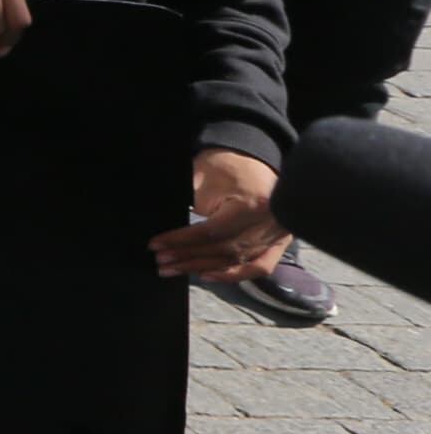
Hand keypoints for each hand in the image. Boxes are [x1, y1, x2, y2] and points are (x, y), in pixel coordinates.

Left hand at [155, 147, 288, 282]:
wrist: (255, 158)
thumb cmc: (227, 163)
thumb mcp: (204, 173)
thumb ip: (190, 201)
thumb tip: (169, 231)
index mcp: (251, 205)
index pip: (212, 231)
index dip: (182, 240)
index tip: (156, 245)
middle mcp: (267, 224)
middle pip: (224, 250)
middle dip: (188, 258)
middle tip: (161, 261)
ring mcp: (276, 235)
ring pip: (237, 261)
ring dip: (203, 268)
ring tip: (173, 269)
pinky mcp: (278, 241)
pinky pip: (258, 266)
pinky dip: (233, 274)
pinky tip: (208, 275)